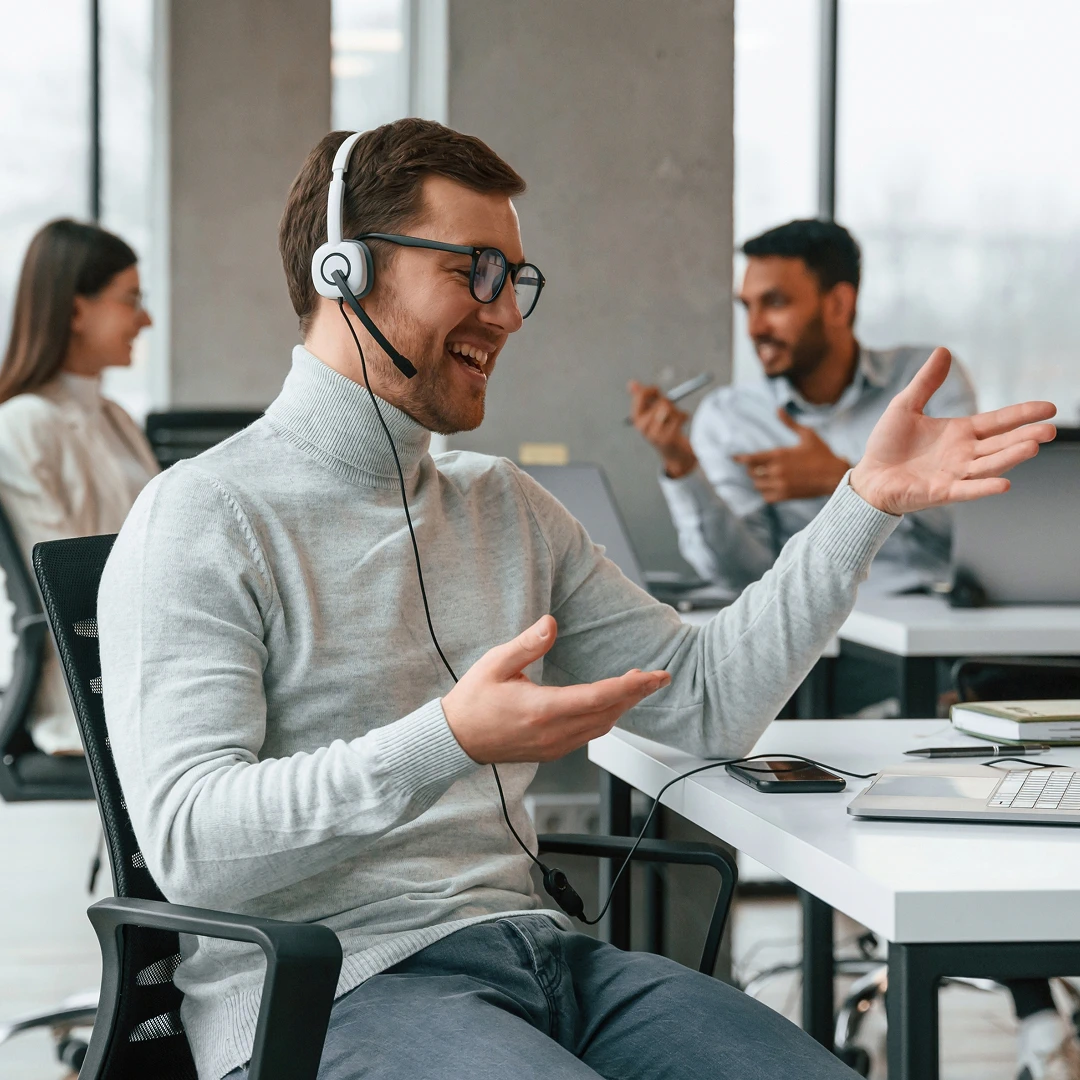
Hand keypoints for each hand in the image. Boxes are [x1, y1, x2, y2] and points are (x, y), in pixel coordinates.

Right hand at [442, 615, 670, 764]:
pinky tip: (610, 703)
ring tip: (637, 685)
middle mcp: (553, 732)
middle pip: (609, 714)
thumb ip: (527, 644)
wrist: (456, 739)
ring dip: (622, 706)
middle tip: (657, 678)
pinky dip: (606, 717)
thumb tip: (551, 623)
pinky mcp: (552, 751)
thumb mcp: (496, 663)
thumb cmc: (473, 700)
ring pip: (602, 727)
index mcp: (542, 709)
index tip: (655, 676)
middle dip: (636, 694)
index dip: (633, 686)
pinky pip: (589, 735)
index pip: (600, 697)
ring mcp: (554, 746)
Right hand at [627, 381, 697, 478]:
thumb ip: (644, 396)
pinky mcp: (666, 439)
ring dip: (676, 410)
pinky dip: (684, 416)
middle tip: (672, 407)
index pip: (640, 396)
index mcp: (636, 418)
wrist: (673, 452)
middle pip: (661, 402)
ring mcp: (653, 433)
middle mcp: (642, 426)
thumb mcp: (653, 410)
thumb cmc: (663, 427)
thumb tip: (631, 383)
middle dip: (669, 402)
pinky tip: (683, 419)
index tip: (657, 391)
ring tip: (678, 415)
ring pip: (669, 409)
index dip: (651, 390)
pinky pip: (678, 418)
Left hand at [732, 410, 850, 503]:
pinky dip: (765, 492)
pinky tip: (770, 486)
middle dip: (752, 469)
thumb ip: (790, 423)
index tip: (734, 457)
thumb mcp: (807, 435)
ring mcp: (781, 484)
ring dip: (758, 481)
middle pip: (752, 472)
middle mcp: (777, 470)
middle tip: (755, 466)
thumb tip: (778, 408)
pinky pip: (766, 496)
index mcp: (780, 455)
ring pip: (757, 485)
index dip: (740, 458)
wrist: (835, 475)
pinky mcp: (786, 495)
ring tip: (763, 476)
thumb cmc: (822, 453)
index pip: (751, 458)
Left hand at [849, 347, 1056, 514]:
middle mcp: (964, 454)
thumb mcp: (905, 406)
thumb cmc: (887, 444)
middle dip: (1025, 437)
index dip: (1022, 414)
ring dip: (1010, 457)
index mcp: (960, 433)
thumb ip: (926, 382)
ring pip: (989, 465)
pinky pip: (966, 491)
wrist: (869, 476)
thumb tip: (943, 350)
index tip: (1049, 408)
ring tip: (1032, 446)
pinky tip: (1004, 485)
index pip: (998, 422)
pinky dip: (984, 488)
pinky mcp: (940, 492)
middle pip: (1001, 444)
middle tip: (1050, 430)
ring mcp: (955, 474)